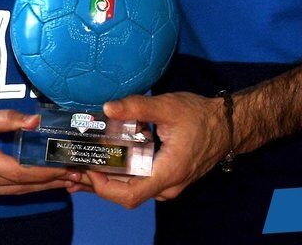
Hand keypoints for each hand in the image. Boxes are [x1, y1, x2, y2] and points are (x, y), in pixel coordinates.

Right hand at [0, 110, 77, 207]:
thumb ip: (6, 119)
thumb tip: (36, 121)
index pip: (21, 171)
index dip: (46, 172)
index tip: (67, 166)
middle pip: (23, 186)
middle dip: (52, 181)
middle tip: (77, 175)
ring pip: (15, 193)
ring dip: (42, 188)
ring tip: (66, 180)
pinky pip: (3, 194)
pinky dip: (22, 189)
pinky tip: (39, 183)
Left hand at [88, 92, 227, 207]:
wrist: (228, 125)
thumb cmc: (201, 116)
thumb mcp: (169, 107)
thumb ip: (138, 107)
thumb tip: (107, 108)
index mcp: (167, 173)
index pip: (129, 195)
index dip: (103, 187)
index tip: (86, 169)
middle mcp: (167, 187)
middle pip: (126, 195)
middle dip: (97, 184)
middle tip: (73, 168)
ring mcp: (168, 185)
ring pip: (132, 190)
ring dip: (107, 180)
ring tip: (81, 166)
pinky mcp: (167, 178)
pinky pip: (139, 183)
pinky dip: (120, 176)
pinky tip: (105, 163)